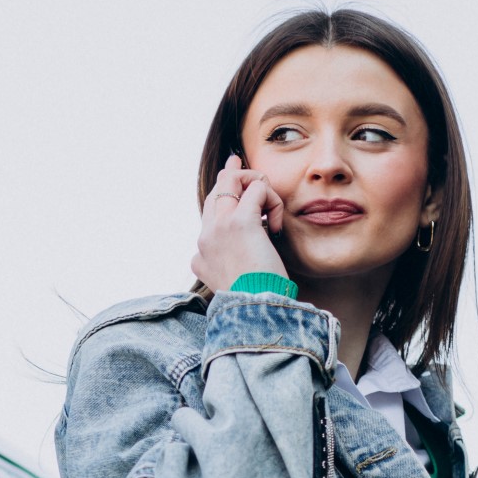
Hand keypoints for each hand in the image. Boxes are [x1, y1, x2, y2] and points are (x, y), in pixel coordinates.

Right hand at [190, 154, 287, 292]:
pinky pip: (257, 188)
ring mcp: (219, 227)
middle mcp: (205, 238)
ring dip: (257, 186)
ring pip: (232, 179)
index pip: (208, 214)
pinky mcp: (240, 221)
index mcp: (200, 257)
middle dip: (235, 177)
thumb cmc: (254, 303)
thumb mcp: (237, 288)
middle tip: (245, 167)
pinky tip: (276, 224)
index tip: (231, 174)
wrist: (254, 310)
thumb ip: (234, 271)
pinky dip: (272, 200)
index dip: (224, 195)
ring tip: (272, 213)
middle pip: (216, 190)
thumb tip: (250, 255)